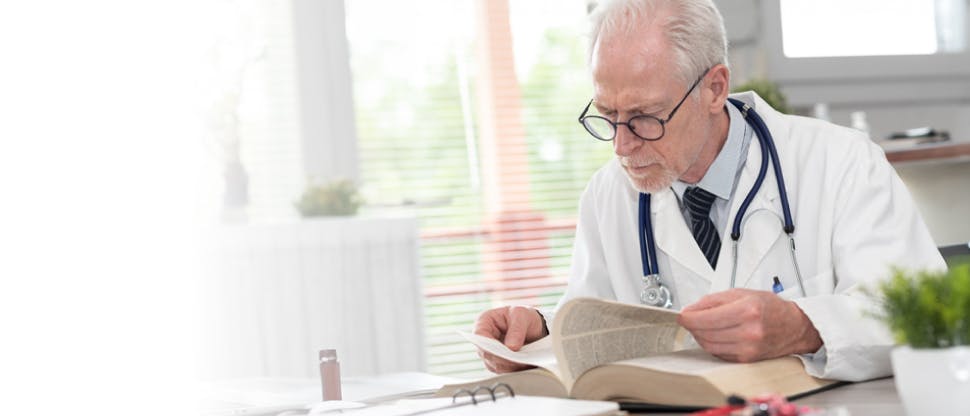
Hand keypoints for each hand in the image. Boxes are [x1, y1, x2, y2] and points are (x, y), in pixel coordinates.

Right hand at [473, 305, 548, 372]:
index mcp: (484, 322)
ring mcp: (490, 353)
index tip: (503, 352)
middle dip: (502, 358)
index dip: (489, 346)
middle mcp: (484, 339)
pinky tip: (523, 365)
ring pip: (494, 365)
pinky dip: (513, 369)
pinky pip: (503, 370)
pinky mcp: (498, 363)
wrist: (533, 326)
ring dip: (509, 365)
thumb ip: (516, 330)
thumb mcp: (521, 315)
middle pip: (486, 354)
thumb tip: (511, 347)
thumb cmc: (522, 316)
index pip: (479, 337)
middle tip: (517, 359)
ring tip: (524, 362)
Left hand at [677, 289, 821, 362]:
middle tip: (690, 319)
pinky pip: (719, 354)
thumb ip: (714, 300)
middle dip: (692, 326)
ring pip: (709, 346)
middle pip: (705, 333)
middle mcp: (748, 332)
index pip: (705, 318)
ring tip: (702, 326)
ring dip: (700, 336)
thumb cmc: (770, 308)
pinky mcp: (747, 359)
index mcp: (747, 311)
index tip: (682, 315)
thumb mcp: (742, 293)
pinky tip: (714, 335)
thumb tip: (691, 309)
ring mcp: (748, 348)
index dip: (688, 317)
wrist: (795, 326)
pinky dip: (712, 345)